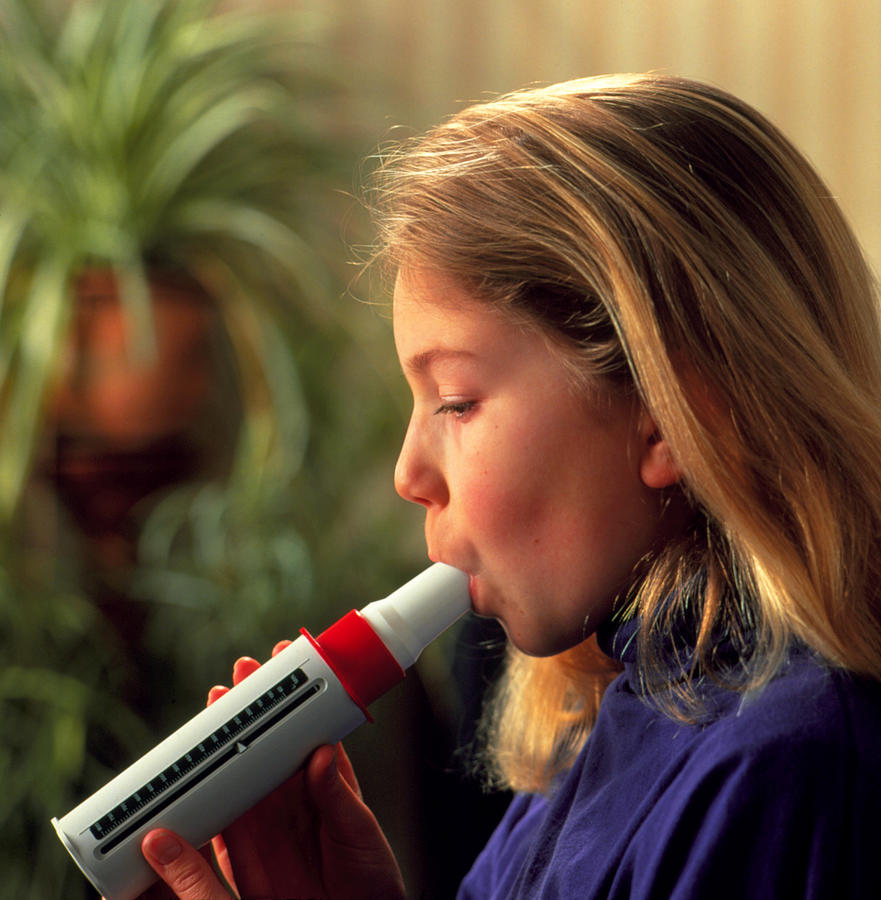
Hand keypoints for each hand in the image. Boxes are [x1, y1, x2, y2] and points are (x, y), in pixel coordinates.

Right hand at [138, 643, 405, 899]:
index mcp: (325, 784)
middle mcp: (293, 798)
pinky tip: (194, 775)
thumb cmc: (372, 879)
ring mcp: (267, 824)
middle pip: (267, 746)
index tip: (285, 666)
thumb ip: (337, 798)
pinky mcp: (244, 857)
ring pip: (241, 775)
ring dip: (226, 744)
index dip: (294, 700)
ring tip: (216, 706)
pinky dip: (206, 800)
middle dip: (253, 710)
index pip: (307, 732)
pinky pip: (220, 823)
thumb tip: (320, 755)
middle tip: (240, 674)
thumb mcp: (358, 834)